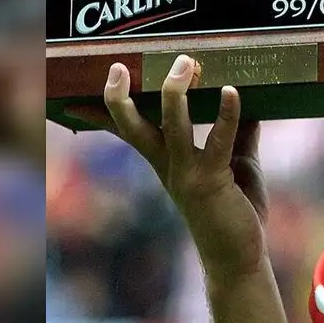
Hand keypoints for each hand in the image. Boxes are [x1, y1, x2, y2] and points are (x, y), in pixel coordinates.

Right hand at [92, 54, 268, 280]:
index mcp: (167, 163)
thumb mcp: (238, 164)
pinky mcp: (211, 180)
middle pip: (133, 128)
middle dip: (120, 98)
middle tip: (118, 66)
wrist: (238, 259)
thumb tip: (251, 103)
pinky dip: (225, 114)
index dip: (101, 115)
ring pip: (172, 126)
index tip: (72, 98)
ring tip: (184, 63)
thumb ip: (239, 134)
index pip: (128, 133)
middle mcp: (169, 167)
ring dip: (174, 92)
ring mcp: (186, 174)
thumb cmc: (235, 211)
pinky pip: (217, 140)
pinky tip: (231, 91)